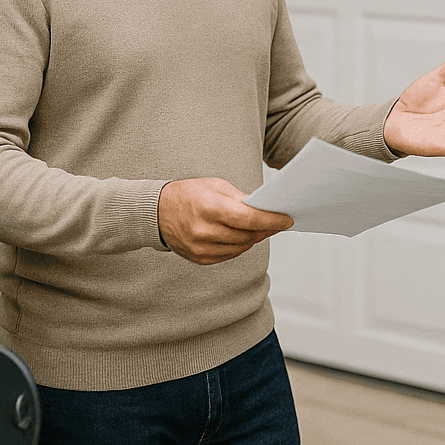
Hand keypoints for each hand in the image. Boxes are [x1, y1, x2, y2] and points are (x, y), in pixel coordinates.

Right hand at [157, 177, 293, 264]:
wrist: (156, 212)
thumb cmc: (188, 194)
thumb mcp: (215, 186)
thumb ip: (241, 199)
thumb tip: (266, 209)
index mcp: (209, 208)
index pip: (249, 219)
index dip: (272, 220)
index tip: (287, 219)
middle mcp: (204, 231)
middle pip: (248, 235)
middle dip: (266, 228)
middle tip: (278, 222)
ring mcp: (201, 248)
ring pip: (242, 247)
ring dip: (254, 238)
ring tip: (261, 227)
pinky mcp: (199, 259)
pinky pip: (230, 255)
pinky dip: (240, 246)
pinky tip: (242, 236)